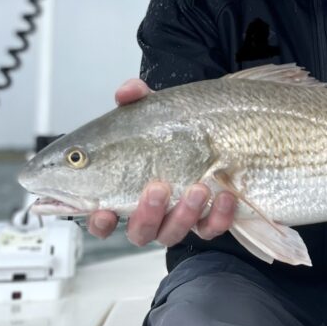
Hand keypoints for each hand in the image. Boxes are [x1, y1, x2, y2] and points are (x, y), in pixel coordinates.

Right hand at [86, 79, 237, 246]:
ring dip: (184, 214)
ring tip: (199, 187)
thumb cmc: (170, 129)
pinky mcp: (207, 221)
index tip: (105, 212)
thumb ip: (137, 99)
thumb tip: (127, 92)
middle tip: (158, 187)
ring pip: (173, 233)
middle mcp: (149, 213)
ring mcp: (177, 219)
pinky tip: (226, 196)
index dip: (100, 222)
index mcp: (124, 192)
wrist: (216, 131)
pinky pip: (210, 228)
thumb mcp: (153, 110)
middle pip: (139, 232)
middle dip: (147, 214)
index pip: (102, 219)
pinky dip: (218, 217)